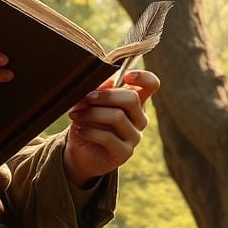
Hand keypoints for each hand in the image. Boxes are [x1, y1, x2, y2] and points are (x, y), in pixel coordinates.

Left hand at [62, 70, 159, 186]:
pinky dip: (90, 131)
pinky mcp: (125, 152)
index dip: (143, 77)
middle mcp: (139, 118)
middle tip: (86, 98)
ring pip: (118, 117)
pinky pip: (109, 137)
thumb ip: (100, 89)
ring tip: (75, 115)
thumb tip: (110, 79)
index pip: (151, 85)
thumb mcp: (90, 101)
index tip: (126, 76)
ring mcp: (134, 136)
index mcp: (134, 101)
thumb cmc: (87, 121)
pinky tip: (79, 129)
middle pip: (132, 98)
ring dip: (92, 113)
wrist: (80, 152)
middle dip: (105, 96)